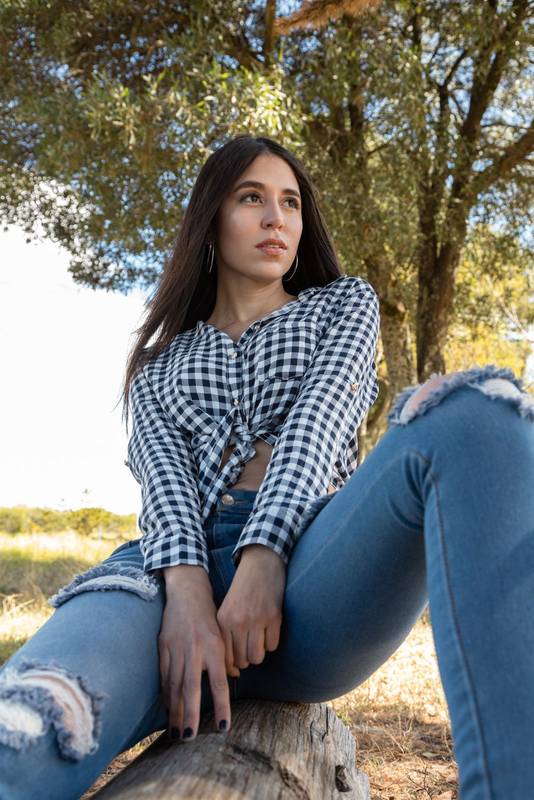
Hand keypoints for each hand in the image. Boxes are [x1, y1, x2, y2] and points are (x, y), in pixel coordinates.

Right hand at [159, 568, 233, 740]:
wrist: (187, 593)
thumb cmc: (209, 616)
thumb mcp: (223, 634)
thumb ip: (226, 658)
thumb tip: (233, 678)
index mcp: (214, 648)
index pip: (219, 683)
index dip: (221, 706)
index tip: (222, 728)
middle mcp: (195, 650)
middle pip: (191, 689)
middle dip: (189, 715)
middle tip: (189, 738)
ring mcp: (176, 649)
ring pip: (175, 686)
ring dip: (175, 711)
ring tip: (176, 732)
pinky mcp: (163, 647)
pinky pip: (164, 676)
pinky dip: (166, 694)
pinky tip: (167, 709)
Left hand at [216, 545, 286, 672]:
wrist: (261, 564)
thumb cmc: (243, 590)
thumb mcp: (227, 609)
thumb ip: (226, 635)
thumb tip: (232, 669)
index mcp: (224, 620)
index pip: (225, 658)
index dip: (232, 665)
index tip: (236, 663)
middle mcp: (239, 622)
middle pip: (243, 661)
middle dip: (247, 658)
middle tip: (249, 645)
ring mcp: (257, 620)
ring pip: (258, 657)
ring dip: (260, 652)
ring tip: (259, 639)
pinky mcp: (274, 617)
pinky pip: (273, 646)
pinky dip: (272, 641)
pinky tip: (269, 629)